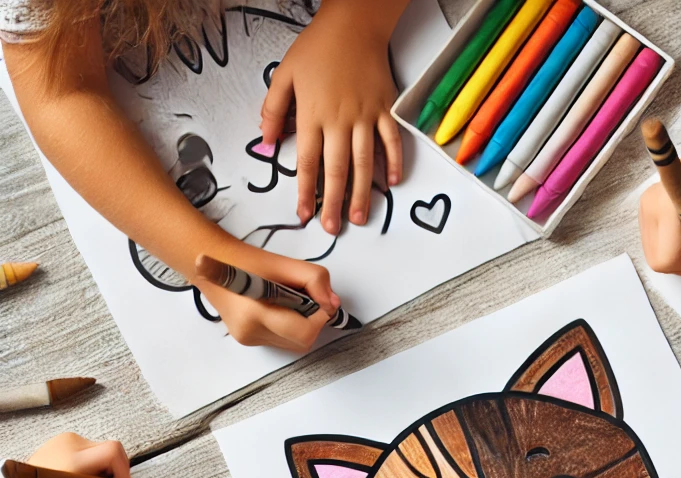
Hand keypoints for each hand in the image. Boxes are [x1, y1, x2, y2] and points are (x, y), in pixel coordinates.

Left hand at [0, 433, 141, 477]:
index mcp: (66, 462)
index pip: (113, 452)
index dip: (124, 475)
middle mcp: (62, 445)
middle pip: (111, 452)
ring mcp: (59, 444)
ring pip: (103, 453)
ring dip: (104, 476)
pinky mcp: (58, 447)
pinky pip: (91, 454)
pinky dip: (93, 473)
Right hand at [192, 245, 340, 352]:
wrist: (212, 263)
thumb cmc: (247, 261)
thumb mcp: (285, 263)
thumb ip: (316, 281)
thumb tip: (333, 304)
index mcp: (256, 313)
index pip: (304, 333)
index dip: (319, 318)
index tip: (318, 300)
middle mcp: (250, 332)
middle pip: (302, 342)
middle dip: (312, 322)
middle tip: (304, 299)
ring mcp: (247, 340)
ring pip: (294, 344)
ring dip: (301, 325)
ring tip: (288, 302)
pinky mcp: (247, 341)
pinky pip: (281, 341)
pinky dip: (288, 327)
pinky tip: (277, 309)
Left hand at [260, 1, 402, 234]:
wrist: (353, 25)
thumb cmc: (317, 49)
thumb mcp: (284, 74)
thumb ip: (273, 109)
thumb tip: (266, 141)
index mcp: (313, 114)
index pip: (306, 162)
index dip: (305, 191)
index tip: (303, 214)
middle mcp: (340, 120)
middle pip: (336, 170)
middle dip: (334, 202)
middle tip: (333, 228)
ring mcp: (365, 116)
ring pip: (364, 163)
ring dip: (363, 193)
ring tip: (360, 218)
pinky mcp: (384, 110)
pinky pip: (391, 141)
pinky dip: (393, 162)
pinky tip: (391, 183)